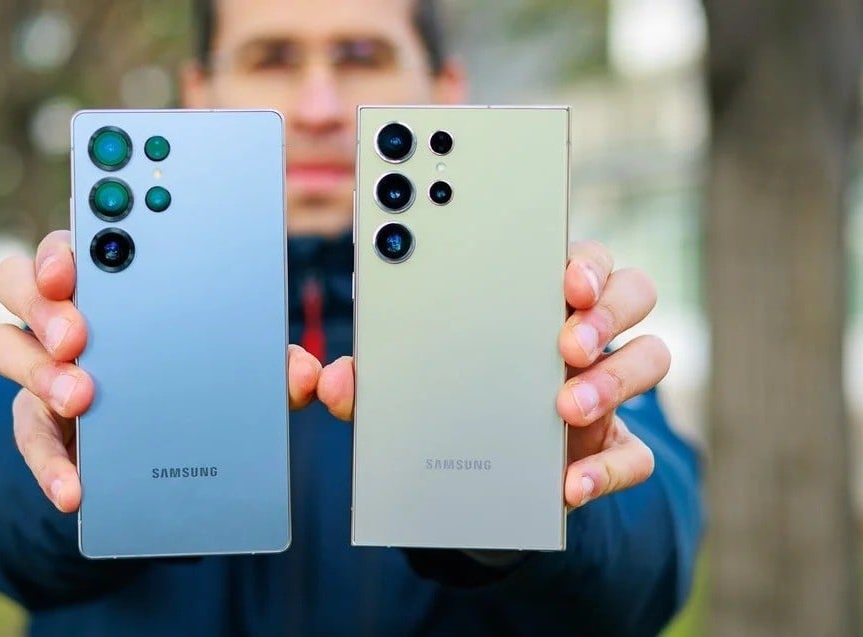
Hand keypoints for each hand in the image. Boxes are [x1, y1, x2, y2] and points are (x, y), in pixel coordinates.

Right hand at [0, 230, 322, 513]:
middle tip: (77, 333)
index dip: (68, 243)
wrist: (168, 448)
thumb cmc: (201, 377)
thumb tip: (307, 374)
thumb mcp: (240, 367)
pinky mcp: (39, 420)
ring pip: (4, 346)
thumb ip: (271, 367)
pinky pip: (26, 436)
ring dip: (37, 369)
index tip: (77, 261)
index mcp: (114, 278)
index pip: (77, 239)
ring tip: (81, 398)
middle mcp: (66, 311)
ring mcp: (43, 363)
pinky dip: (48, 464)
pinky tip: (75, 489)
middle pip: (20, 281)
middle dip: (43, 301)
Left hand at [317, 240, 667, 508]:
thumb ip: (375, 380)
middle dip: (606, 312)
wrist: (479, 476)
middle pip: (633, 292)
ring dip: (615, 379)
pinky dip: (608, 470)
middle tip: (568, 342)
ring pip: (651, 358)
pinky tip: (570, 485)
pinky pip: (638, 454)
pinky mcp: (613, 448)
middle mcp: (586, 334)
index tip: (564, 278)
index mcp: (539, 299)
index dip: (584, 260)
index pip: (581, 257)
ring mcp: (608, 390)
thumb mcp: (411, 385)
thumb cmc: (451, 400)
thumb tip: (329, 382)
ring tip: (566, 407)